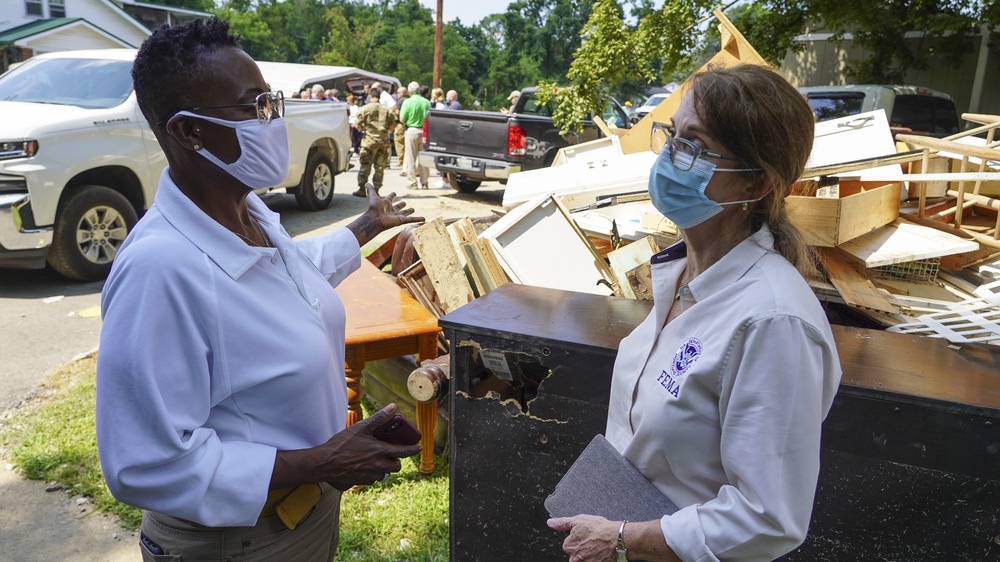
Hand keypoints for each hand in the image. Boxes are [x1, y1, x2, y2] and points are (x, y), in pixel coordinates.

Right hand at [272, 403, 421, 490]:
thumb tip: (393, 407)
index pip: (404, 452)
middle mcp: (378, 467)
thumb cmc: (341, 444)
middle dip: (396, 460)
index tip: (419, 447)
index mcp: (380, 452)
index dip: (413, 449)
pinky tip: (361, 466)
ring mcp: (369, 476)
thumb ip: (379, 418)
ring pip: (383, 474)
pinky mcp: (360, 482)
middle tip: (390, 453)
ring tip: (374, 459)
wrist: (324, 463)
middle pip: (396, 467)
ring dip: (382, 468)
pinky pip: (371, 479)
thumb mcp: (361, 428)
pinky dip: (370, 473)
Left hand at [365, 183, 421, 230]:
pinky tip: (424, 219)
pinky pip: (411, 220)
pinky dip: (418, 219)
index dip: (392, 196)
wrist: (375, 219)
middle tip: (404, 203)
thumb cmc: (374, 208)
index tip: (394, 193)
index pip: (390, 199)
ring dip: (409, 212)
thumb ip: (370, 190)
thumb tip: (366, 183)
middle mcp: (392, 210)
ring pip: (405, 214)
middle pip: (398, 207)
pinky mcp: (401, 220)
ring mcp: (397, 216)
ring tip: (413, 209)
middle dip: (401, 205)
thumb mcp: (372, 196)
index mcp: (386, 204)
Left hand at [548, 515, 617, 561]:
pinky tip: (600, 551)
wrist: (617, 538)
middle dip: (581, 547)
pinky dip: (595, 557)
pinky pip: (592, 561)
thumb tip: (551, 523)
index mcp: (568, 546)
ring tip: (597, 546)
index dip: (576, 538)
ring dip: (588, 553)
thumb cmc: (600, 529)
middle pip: (575, 553)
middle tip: (591, 540)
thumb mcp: (578, 520)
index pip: (568, 543)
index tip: (583, 535)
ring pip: (583, 558)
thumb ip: (562, 523)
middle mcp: (575, 558)